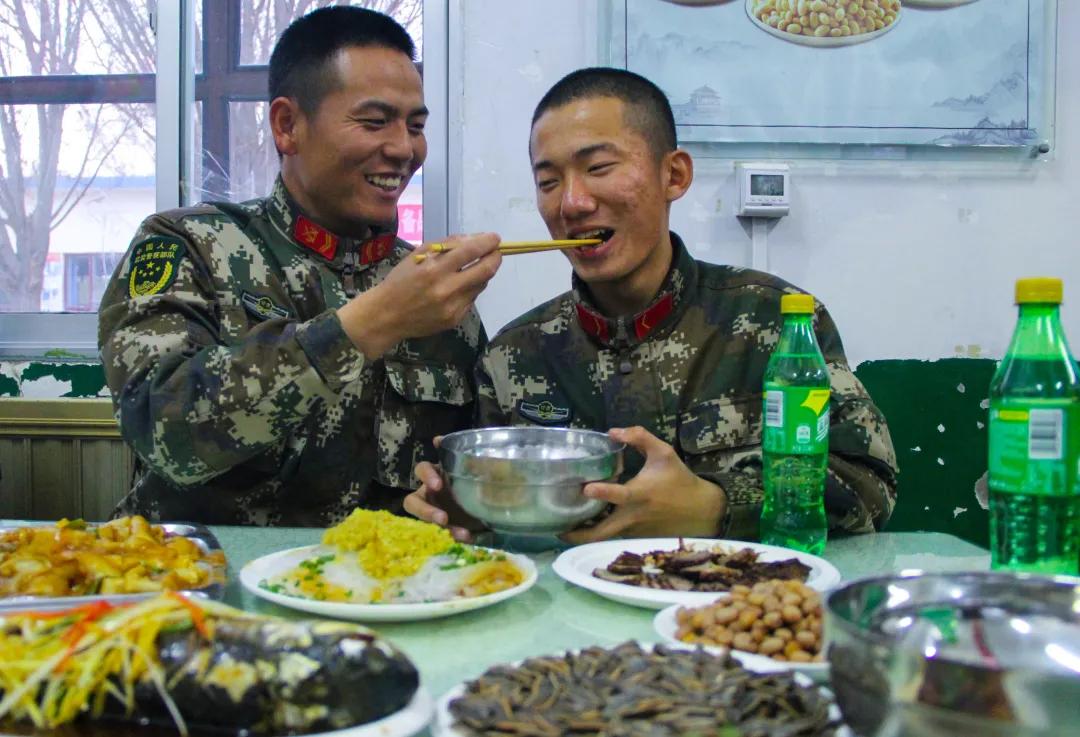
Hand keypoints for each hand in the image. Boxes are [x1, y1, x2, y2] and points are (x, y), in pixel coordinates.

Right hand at [337, 233, 501, 358]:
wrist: (387, 316)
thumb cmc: (400, 281)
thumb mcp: (417, 256)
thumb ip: (445, 246)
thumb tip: (473, 239)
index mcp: (434, 270)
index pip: (471, 252)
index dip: (487, 243)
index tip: (495, 238)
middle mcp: (446, 289)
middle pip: (485, 271)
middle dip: (495, 258)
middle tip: (496, 252)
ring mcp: (453, 307)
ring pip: (481, 285)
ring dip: (483, 273)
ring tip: (475, 266)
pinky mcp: (455, 319)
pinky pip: (471, 299)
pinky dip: (470, 288)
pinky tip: (459, 286)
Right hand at [403, 440, 484, 540]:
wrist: (488, 497)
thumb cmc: (473, 476)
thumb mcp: (471, 465)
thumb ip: (458, 455)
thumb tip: (438, 439)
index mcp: (435, 475)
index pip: (422, 470)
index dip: (426, 477)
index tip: (438, 484)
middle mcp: (430, 494)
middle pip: (413, 502)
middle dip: (426, 511)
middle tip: (443, 518)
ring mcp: (436, 512)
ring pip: (427, 522)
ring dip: (443, 530)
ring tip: (460, 533)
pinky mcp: (446, 527)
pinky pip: (446, 533)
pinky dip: (457, 535)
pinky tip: (469, 536)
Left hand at [561, 426, 726, 544]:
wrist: (700, 510)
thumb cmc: (679, 479)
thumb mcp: (664, 453)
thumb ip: (639, 437)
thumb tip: (612, 431)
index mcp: (639, 494)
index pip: (618, 495)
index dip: (602, 492)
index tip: (586, 488)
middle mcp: (633, 516)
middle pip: (603, 532)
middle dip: (580, 534)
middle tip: (559, 529)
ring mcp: (634, 531)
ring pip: (605, 538)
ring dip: (585, 536)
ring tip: (564, 530)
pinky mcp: (636, 538)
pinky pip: (613, 538)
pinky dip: (599, 535)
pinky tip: (584, 528)